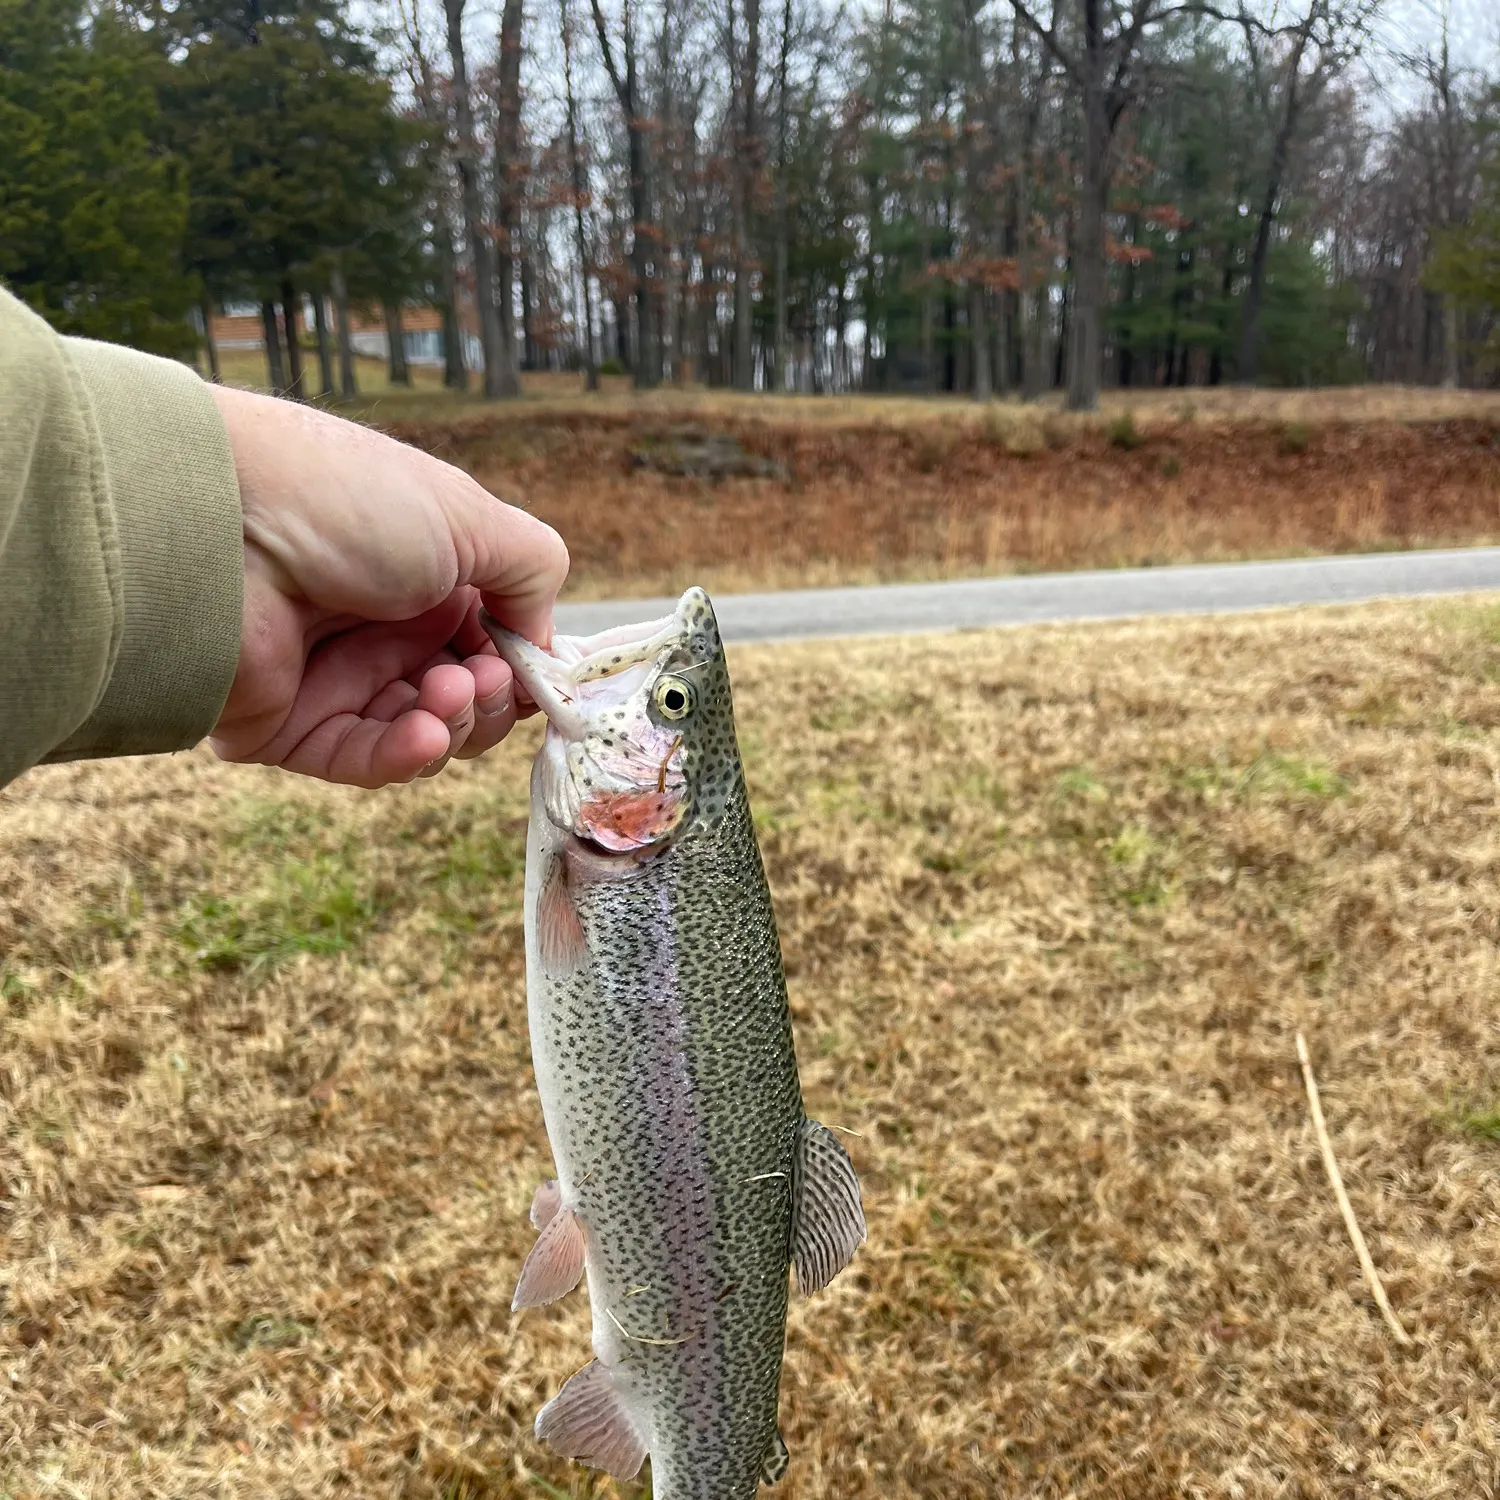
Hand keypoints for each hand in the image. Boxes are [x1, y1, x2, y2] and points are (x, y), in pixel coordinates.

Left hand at [206, 385, 567, 787]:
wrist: (220, 522)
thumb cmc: (347, 499)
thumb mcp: (470, 516)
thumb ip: (532, 572)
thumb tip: (543, 639)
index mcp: (424, 572)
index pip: (492, 641)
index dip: (521, 664)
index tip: (539, 674)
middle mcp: (381, 625)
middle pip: (466, 697)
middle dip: (491, 696)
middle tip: (483, 675)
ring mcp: (335, 679)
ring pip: (423, 735)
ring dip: (455, 721)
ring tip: (448, 690)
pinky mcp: (289, 728)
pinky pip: (365, 761)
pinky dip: (406, 754)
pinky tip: (427, 733)